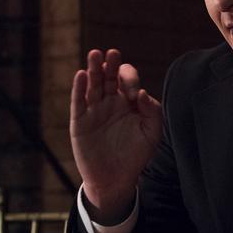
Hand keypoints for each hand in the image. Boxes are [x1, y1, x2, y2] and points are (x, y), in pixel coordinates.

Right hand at [70, 49, 161, 224]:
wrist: (115, 179)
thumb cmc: (136, 155)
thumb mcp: (152, 134)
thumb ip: (153, 112)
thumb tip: (143, 93)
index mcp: (129, 102)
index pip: (128, 81)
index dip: (131, 80)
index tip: (135, 94)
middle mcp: (111, 102)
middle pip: (109, 77)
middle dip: (111, 65)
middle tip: (113, 53)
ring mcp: (94, 110)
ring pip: (93, 85)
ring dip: (94, 69)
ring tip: (95, 54)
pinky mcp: (80, 121)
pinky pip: (79, 102)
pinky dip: (79, 88)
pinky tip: (81, 75)